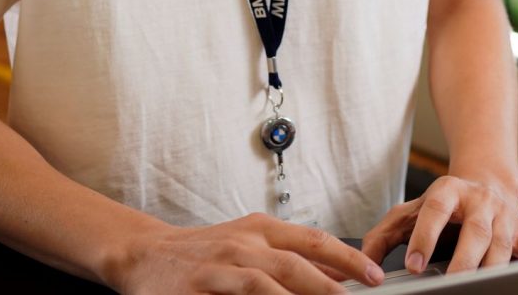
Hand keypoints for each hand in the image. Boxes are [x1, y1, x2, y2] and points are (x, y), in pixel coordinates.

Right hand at [109, 213, 381, 293]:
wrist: (144, 254)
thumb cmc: (204, 252)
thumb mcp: (249, 243)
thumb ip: (290, 256)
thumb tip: (339, 270)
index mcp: (260, 229)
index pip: (313, 239)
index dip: (346, 257)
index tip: (373, 275)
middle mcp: (242, 243)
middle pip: (294, 262)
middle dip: (329, 284)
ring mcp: (219, 267)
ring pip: (264, 282)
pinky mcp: (197, 288)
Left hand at [361, 175, 517, 276]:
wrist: (486, 186)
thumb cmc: (443, 207)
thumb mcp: (410, 213)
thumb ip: (384, 235)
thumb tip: (364, 261)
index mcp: (449, 190)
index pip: (436, 209)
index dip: (425, 236)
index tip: (413, 265)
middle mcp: (480, 201)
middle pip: (476, 231)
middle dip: (464, 260)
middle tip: (451, 284)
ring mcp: (505, 217)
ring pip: (502, 246)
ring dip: (490, 271)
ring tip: (475, 289)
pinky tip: (516, 285)